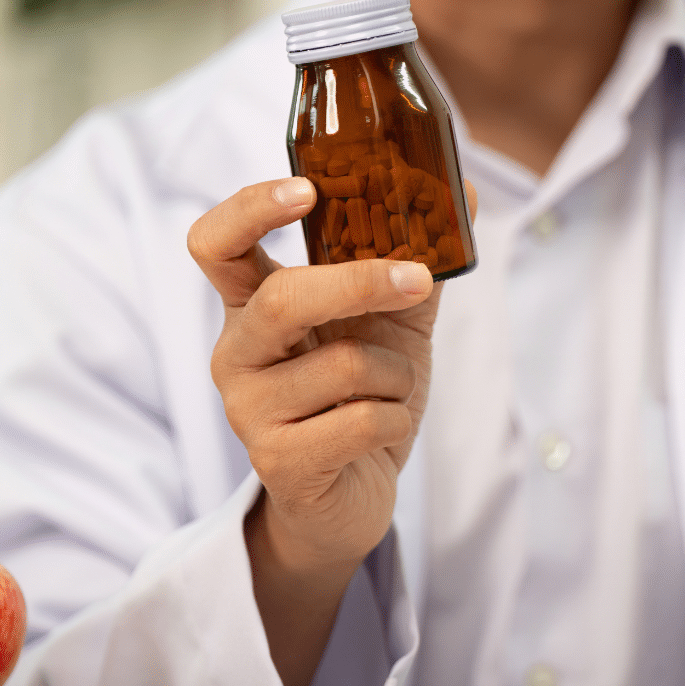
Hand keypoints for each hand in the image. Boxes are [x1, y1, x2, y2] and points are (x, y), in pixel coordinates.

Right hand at [187, 176, 473, 685]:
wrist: (353, 495)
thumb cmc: (362, 397)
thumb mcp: (391, 322)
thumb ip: (417, 260)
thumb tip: (468, 193)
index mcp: (253, 307)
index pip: (215, 244)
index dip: (250, 209)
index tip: (307, 190)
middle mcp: (237, 353)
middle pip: (284, 298)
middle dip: (362, 284)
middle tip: (417, 280)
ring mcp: (250, 411)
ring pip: (344, 365)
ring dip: (397, 374)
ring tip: (392, 389)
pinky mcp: (279, 462)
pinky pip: (363, 420)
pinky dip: (396, 419)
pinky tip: (384, 430)